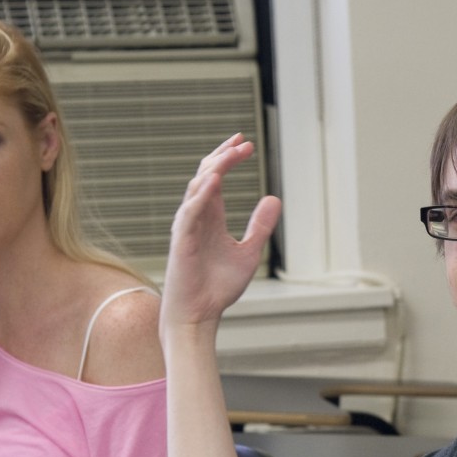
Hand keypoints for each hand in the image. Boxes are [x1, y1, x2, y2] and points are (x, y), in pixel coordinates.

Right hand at [162, 134, 282, 330]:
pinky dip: (201, 195)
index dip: (229, 159)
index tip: (246, 144)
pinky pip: (189, 212)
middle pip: (206, 175)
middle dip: (224, 156)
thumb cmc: (217, 287)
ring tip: (233, 154)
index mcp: (210, 217)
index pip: (216, 178)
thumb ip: (260, 226)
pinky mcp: (181, 241)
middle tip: (244, 142)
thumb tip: (274, 199)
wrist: (199, 314)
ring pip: (196, 187)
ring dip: (215, 169)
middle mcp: (196, 216)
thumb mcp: (248, 252)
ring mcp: (187, 227)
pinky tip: (215, 181)